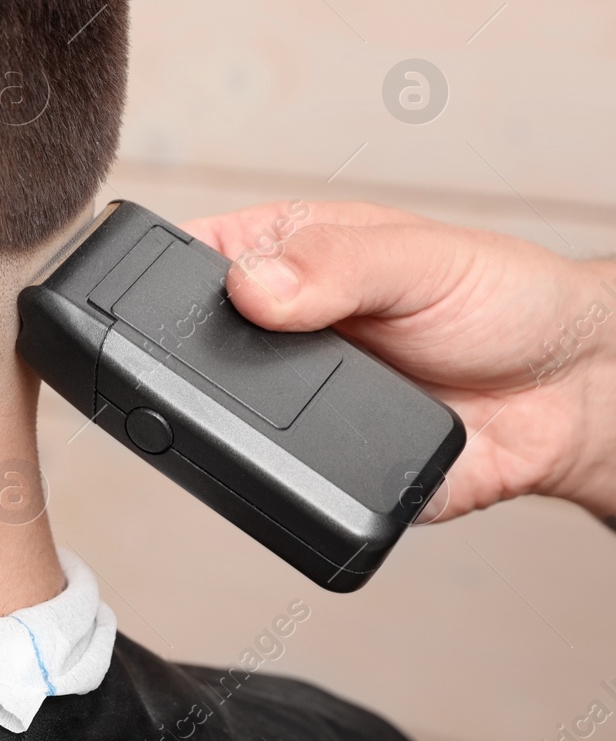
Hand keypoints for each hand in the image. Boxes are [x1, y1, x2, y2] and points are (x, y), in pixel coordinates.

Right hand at [180, 200, 615, 523]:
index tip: (195, 293)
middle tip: (269, 350)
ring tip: (322, 398)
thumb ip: (336, 263)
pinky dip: (300, 479)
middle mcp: (275, 330)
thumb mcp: (421, 258)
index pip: (192, 257)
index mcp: (283, 256)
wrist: (572, 395)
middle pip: (192, 346)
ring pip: (224, 421)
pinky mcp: (320, 468)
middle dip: (209, 357)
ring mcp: (291, 402)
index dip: (169, 273)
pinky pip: (285, 484)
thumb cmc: (504, 300)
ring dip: (252, 422)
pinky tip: (339, 452)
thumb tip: (251, 283)